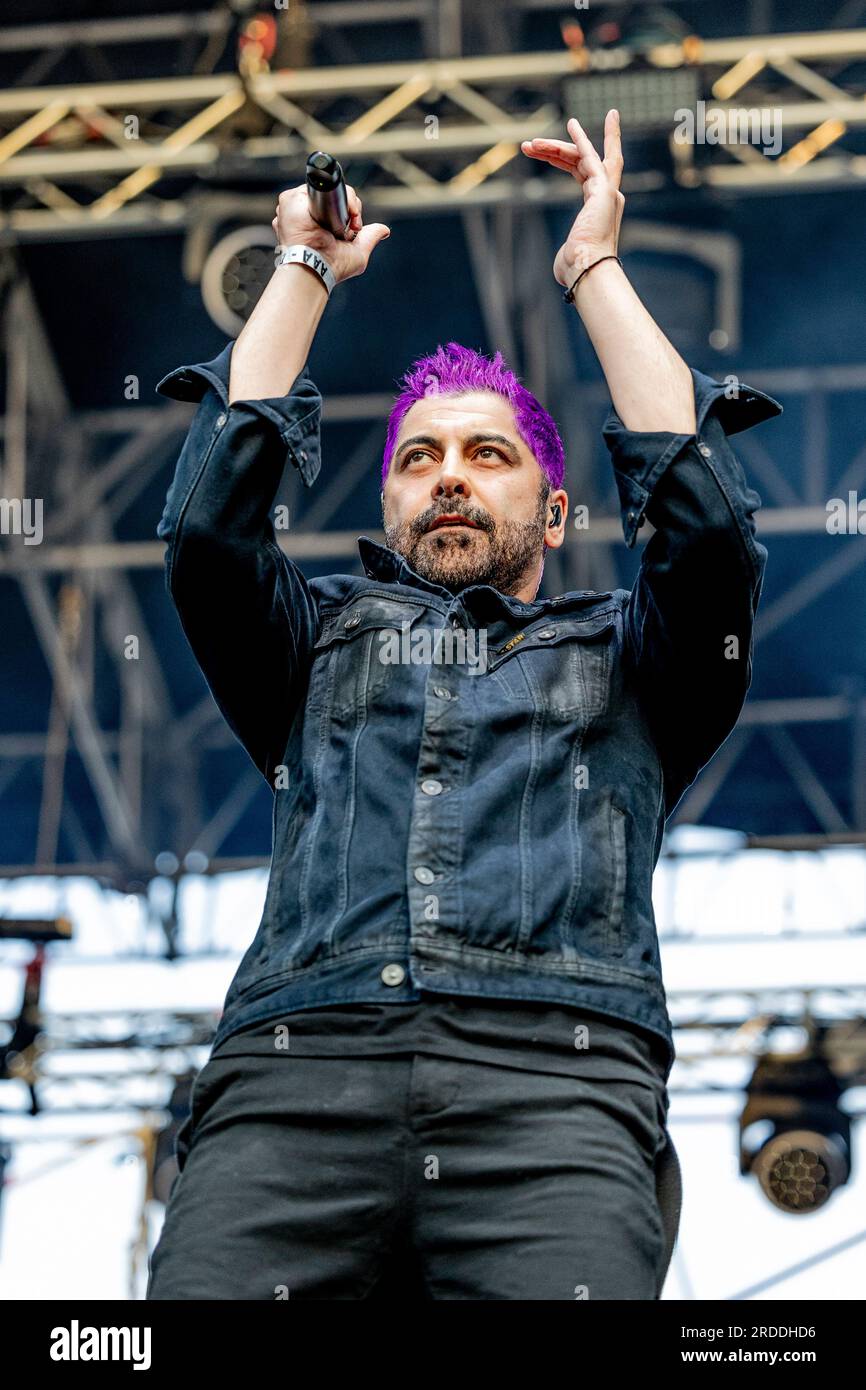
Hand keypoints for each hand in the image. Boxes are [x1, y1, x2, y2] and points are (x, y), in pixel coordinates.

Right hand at [272, 183, 390, 284]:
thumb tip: (384, 230)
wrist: (315, 267)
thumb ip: (370, 238)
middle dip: (350, 203)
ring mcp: (299, 206)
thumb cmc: (332, 267)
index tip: (356, 226)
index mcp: (323, 223)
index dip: (352, 210)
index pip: (340, 204)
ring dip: (341, 198)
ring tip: (345, 218)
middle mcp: (310, 213)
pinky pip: (311, 185)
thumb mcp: (357, 254)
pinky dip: (325, 191)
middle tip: (353, 225)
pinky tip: (330, 209)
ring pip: (325, 187)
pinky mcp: (290, 200)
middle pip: (335, 194)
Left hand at [521, 110, 624, 289]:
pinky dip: (580, 140)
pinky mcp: (603, 189)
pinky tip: (571, 125)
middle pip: (583, 161)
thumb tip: (562, 265)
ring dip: (555, 148)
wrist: (587, 270)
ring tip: (529, 144)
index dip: (574, 156)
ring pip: (582, 157)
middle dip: (560, 147)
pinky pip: (590, 157)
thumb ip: (567, 250)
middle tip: (532, 144)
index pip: (585, 174)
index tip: (566, 138)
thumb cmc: (575, 269)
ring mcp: (607, 191)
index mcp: (598, 210)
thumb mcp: (567, 255)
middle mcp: (607, 197)